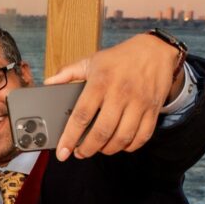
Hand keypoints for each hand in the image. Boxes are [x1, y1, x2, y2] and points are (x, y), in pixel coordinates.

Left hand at [45, 33, 185, 160]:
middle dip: (88, 149)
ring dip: (108, 149)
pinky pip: (143, 135)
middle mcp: (120, 93)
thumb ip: (68, 73)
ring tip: (98, 149)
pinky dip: (130, 146)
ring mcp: (139, 102)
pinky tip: (119, 145)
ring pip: (123, 137)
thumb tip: (49, 83)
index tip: (62, 152)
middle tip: (79, 153)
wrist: (156, 50)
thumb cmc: (119, 58)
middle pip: (102, 131)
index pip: (81, 115)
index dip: (70, 137)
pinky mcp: (153, 109)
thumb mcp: (92, 61)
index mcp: (101, 82)